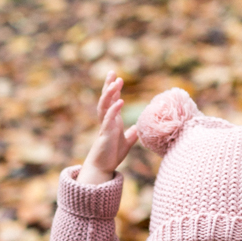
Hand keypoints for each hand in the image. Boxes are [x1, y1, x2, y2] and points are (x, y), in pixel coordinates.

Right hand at [78, 70, 139, 184]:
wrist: (103, 168)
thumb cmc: (112, 155)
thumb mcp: (126, 143)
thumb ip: (132, 134)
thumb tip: (138, 128)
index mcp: (113, 121)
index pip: (112, 101)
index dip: (114, 89)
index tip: (117, 77)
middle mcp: (107, 121)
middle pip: (106, 99)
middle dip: (108, 85)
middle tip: (112, 72)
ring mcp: (105, 126)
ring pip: (105, 106)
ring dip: (110, 94)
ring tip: (116, 82)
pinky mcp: (105, 134)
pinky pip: (108, 119)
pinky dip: (114, 110)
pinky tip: (120, 101)